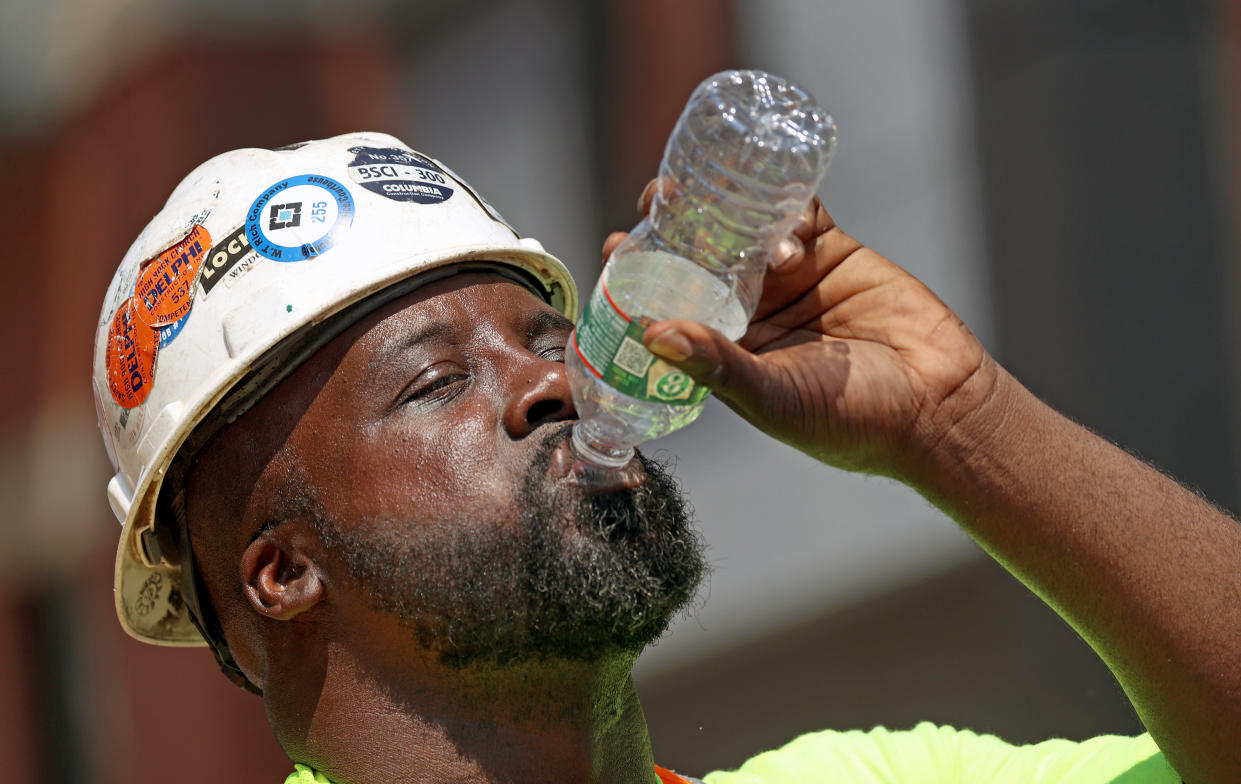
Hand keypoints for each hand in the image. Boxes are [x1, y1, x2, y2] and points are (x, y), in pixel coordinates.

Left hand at [604, 181, 999, 477]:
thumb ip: (717, 366)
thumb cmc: (850, 421)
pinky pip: (798, 213)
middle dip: (674, 230)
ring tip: (695, 191)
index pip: (671, 308)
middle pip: (700, 259)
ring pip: (743, 229)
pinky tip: (769, 202)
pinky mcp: (831, 253)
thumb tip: (652, 335)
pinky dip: (781, 201)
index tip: (614, 249)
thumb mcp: (773, 399)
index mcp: (728, 351)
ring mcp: (791, 279)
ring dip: (720, 208)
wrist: (937, 404)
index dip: (642, 280)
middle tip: (652, 204)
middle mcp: (753, 312)